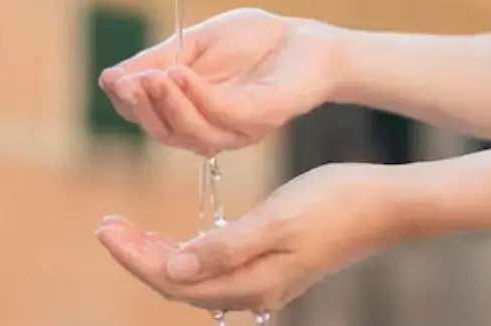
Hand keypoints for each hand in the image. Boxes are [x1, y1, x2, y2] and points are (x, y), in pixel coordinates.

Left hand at [94, 163, 416, 313]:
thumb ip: (225, 247)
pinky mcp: (272, 265)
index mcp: (252, 281)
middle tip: (105, 225)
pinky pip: (215, 267)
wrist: (386, 203)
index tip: (104, 227)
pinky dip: (187, 251)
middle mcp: (254, 289)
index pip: (174, 278)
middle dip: (138, 255)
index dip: (135, 256)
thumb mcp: (277, 219)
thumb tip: (173, 267)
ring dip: (158, 253)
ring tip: (126, 229)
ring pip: (194, 276)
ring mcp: (264, 279)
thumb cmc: (336, 202)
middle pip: (178, 282)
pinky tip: (176, 237)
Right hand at [98, 8, 337, 155]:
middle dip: (142, 108)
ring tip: (152, 76)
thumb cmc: (252, 41)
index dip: (127, 102)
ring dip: (167, 103)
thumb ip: (157, 61)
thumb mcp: (193, 45)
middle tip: (127, 82)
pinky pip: (222, 115)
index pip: (148, 118)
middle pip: (165, 132)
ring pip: (191, 132)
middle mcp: (212, 129)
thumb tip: (109, 78)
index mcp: (191, 114)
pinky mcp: (260, 117)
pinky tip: (181, 73)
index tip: (112, 79)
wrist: (304, 38)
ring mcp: (237, 129)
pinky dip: (196, 95)